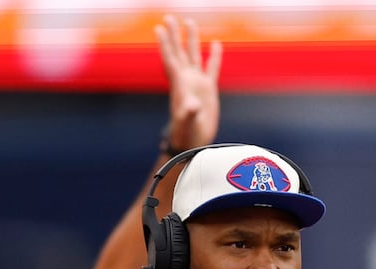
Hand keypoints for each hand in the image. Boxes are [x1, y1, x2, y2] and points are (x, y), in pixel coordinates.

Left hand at [156, 15, 221, 153]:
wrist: (193, 143)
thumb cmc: (186, 134)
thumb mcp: (187, 123)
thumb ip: (189, 113)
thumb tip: (193, 105)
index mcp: (179, 84)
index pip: (171, 59)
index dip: (165, 44)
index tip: (160, 28)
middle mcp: (187, 80)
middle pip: (179, 52)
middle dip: (174, 35)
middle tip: (169, 18)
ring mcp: (197, 83)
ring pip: (194, 56)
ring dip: (191, 40)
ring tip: (190, 22)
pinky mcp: (208, 89)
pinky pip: (211, 68)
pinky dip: (214, 56)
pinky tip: (216, 44)